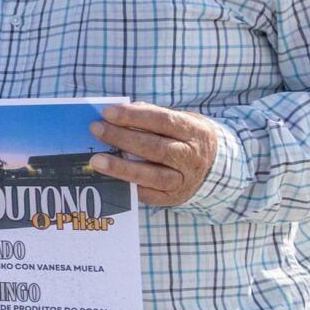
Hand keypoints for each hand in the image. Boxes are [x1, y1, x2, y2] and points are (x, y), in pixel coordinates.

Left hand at [90, 102, 220, 206]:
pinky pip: (148, 194)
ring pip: (151, 175)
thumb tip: (116, 114)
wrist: (213, 166)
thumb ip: (151, 115)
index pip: (163, 121)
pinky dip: (128, 186)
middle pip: (155, 148)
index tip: (107, 112)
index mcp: (193, 131)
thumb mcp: (179, 120)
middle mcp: (191, 156)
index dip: (134, 116)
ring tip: (96, 160)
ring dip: (121, 168)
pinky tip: (108, 178)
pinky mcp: (173, 197)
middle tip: (96, 129)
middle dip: (122, 138)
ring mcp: (183, 179)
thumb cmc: (184, 137)